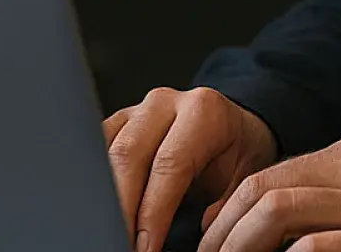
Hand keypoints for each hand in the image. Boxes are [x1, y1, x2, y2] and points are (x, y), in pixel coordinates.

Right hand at [105, 87, 279, 251]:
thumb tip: (204, 230)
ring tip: (108, 229)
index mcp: (203, 112)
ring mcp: (138, 110)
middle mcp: (166, 104)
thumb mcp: (246, 177)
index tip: (145, 247)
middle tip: (122, 243)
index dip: (152, 211)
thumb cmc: (239, 153)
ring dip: (102, 195)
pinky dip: (94, 180)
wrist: (234, 127)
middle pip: (128, 155)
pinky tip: (98, 207)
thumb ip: (225, 202)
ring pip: (104, 150)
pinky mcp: (118, 122)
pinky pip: (96, 147)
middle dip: (121, 207)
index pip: (169, 164)